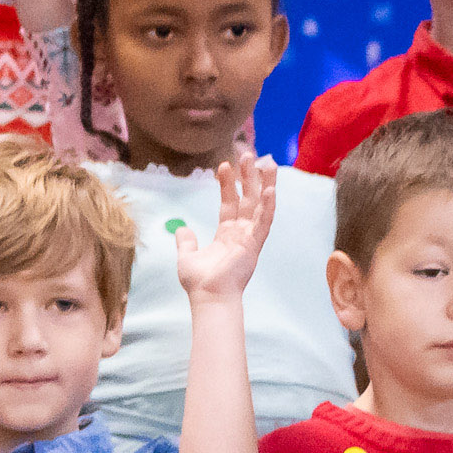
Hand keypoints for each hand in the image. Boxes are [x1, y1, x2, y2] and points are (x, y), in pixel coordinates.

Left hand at [171, 156, 277, 308]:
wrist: (207, 298)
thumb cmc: (199, 283)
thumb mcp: (187, 257)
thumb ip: (186, 242)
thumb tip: (182, 230)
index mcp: (227, 235)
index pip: (229, 203)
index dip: (228, 184)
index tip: (224, 165)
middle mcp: (241, 234)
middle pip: (247, 199)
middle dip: (249, 177)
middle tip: (250, 154)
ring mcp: (249, 238)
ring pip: (259, 205)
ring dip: (262, 184)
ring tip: (266, 163)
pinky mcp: (254, 245)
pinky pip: (264, 222)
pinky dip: (268, 206)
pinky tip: (270, 189)